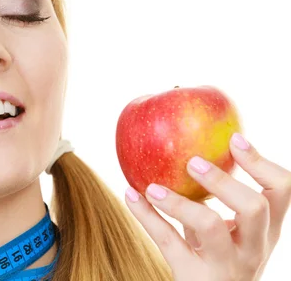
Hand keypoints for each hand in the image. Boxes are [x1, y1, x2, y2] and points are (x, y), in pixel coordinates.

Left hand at [125, 133, 290, 280]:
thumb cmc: (216, 259)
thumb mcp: (227, 232)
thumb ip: (217, 200)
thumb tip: (190, 147)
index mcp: (265, 230)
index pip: (281, 192)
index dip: (261, 163)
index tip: (235, 139)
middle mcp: (252, 248)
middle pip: (255, 208)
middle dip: (224, 180)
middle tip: (192, 161)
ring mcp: (225, 265)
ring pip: (210, 227)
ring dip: (178, 202)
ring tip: (153, 186)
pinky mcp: (194, 276)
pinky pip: (168, 241)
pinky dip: (145, 216)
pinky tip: (130, 195)